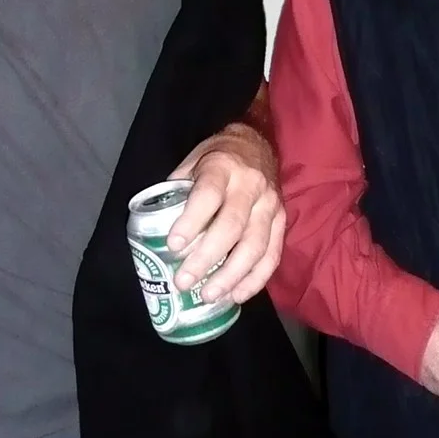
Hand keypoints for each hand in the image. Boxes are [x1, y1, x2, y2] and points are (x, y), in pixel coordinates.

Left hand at [166, 123, 284, 304]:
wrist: (259, 142)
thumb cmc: (219, 155)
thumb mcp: (194, 160)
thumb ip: (179, 190)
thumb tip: (156, 227)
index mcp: (223, 167)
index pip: (208, 196)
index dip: (191, 222)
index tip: (173, 245)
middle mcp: (250, 185)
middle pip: (231, 226)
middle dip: (206, 258)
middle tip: (184, 281)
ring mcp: (270, 204)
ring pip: (255, 246)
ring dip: (231, 275)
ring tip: (209, 294)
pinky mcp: (282, 220)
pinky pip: (272, 254)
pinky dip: (255, 279)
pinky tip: (237, 294)